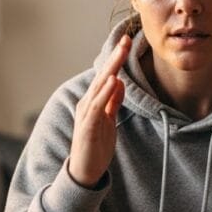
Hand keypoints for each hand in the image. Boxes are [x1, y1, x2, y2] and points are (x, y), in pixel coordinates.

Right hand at [69, 35, 130, 186]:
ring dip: (110, 69)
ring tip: (120, 53)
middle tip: (125, 40)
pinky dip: (105, 92)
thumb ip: (113, 102)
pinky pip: (97, 106)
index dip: (116, 59)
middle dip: (115, 58)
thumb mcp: (109, 121)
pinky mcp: (87, 126)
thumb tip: (120, 83)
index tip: (126, 43)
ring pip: (99, 87)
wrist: (85, 171)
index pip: (107, 76)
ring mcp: (85, 114)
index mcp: (93, 101)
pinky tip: (113, 80)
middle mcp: (87, 103)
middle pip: (103, 76)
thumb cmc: (96, 146)